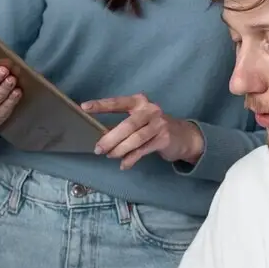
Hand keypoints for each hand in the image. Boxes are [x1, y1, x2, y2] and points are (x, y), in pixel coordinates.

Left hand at [81, 94, 202, 169]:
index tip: (84, 107)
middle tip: (98, 149)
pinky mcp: (164, 139)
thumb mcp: (140, 121)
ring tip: (110, 155)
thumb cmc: (155, 128)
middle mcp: (150, 110)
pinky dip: (131, 159)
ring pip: (135, 139)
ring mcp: (159, 124)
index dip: (101, 105)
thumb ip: (123, 126)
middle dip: (110, 138)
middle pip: (127, 125)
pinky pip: (143, 150)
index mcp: (139, 102)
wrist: (184, 137)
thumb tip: (102, 138)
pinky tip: (123, 165)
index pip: (117, 102)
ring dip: (120, 149)